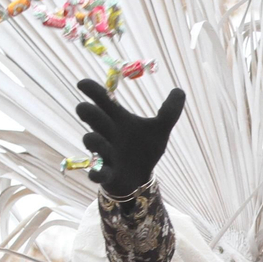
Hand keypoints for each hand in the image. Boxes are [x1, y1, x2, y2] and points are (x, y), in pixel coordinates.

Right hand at [74, 80, 186, 197]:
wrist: (141, 177)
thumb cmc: (144, 149)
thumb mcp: (160, 130)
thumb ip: (169, 112)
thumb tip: (180, 90)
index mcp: (118, 119)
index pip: (101, 99)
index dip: (91, 90)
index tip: (82, 84)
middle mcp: (107, 133)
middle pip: (89, 115)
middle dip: (88, 111)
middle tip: (88, 110)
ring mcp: (105, 153)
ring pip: (90, 141)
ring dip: (95, 141)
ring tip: (107, 144)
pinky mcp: (106, 174)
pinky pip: (96, 173)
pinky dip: (97, 173)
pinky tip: (99, 172)